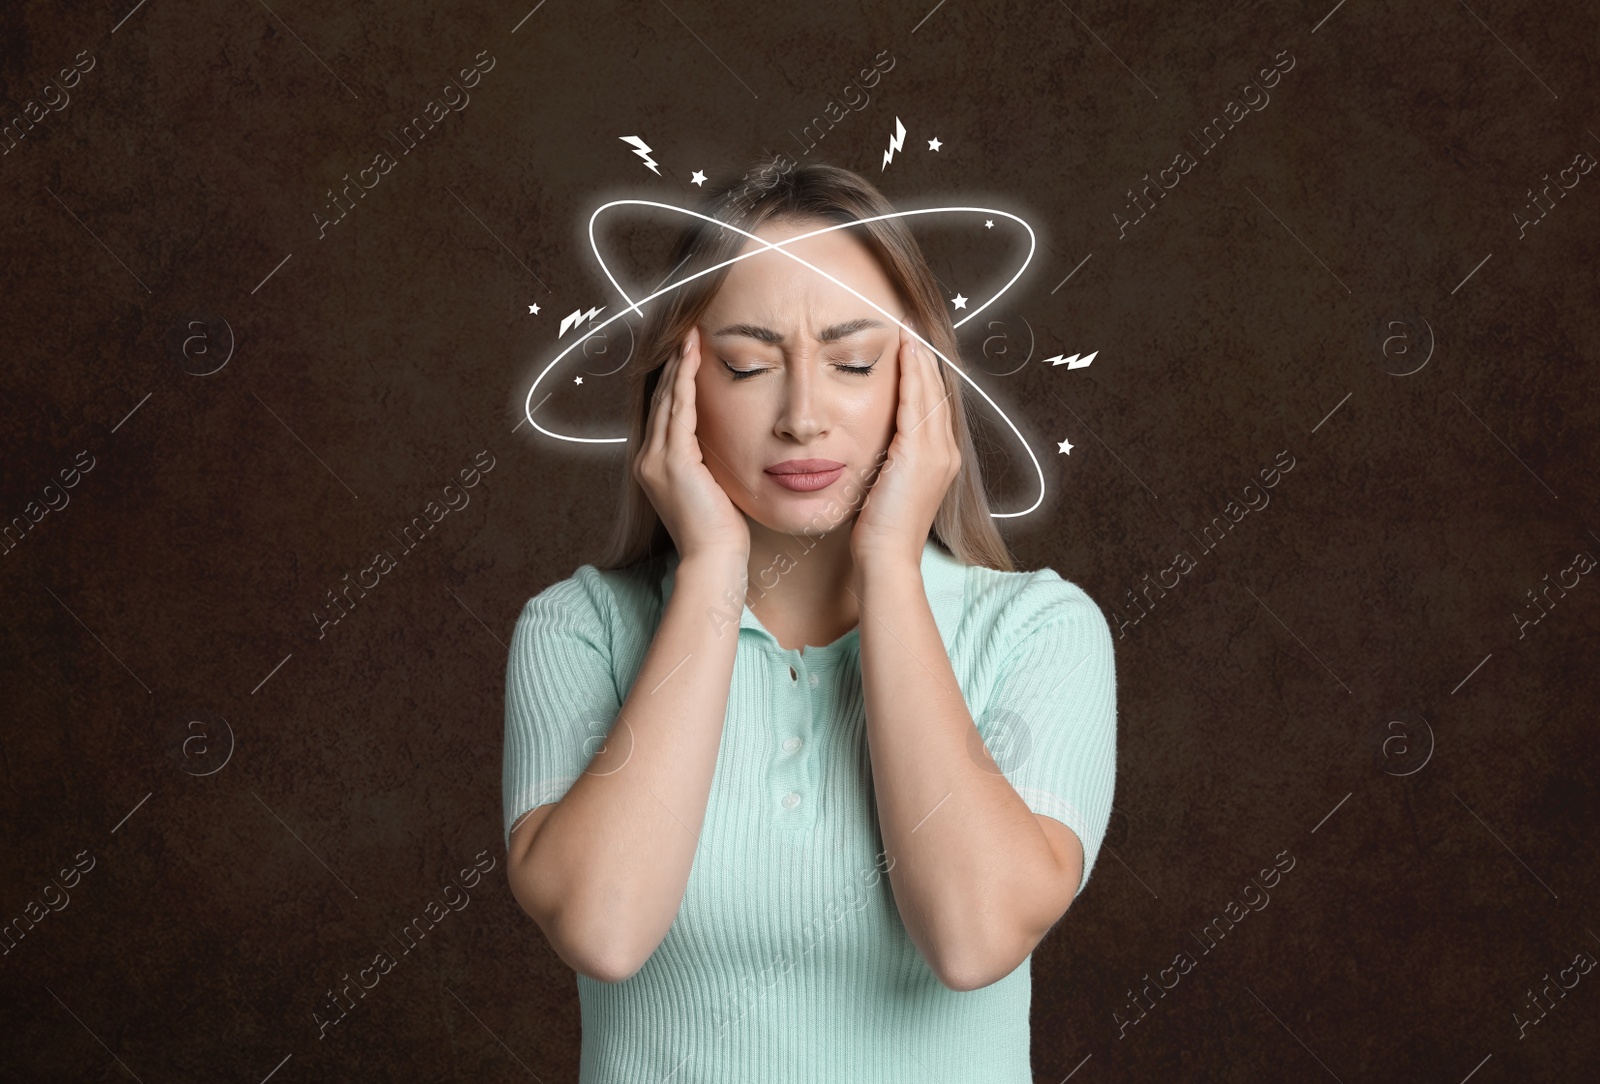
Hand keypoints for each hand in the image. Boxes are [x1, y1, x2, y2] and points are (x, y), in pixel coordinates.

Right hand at [633, 325, 750, 564]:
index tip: (686, 354)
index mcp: (654, 466)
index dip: (673, 381)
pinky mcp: (673, 461)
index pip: (663, 413)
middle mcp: (648, 460)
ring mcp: (656, 460)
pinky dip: (685, 380)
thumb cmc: (720, 531)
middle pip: (659, 400)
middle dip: (673, 365)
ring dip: (679, 365)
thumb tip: (718, 444)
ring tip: (690, 335)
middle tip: (686, 332)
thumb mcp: (709, 489)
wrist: (714, 558)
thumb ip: (705, 463)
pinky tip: (693, 358)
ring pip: (666, 399)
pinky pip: (679, 410)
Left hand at [850, 323, 960, 568]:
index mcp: (940, 461)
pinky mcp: (919, 453)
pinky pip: (917, 401)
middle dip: (925, 359)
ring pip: (931, 391)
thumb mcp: (884, 488)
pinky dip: (912, 373)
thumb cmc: (878, 533)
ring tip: (909, 330)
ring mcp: (937, 453)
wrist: (886, 559)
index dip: (925, 376)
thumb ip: (886, 462)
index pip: (935, 406)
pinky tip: (903, 350)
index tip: (911, 349)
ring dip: (919, 358)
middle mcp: (946, 453)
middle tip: (912, 327)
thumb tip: (872, 447)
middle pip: (939, 393)